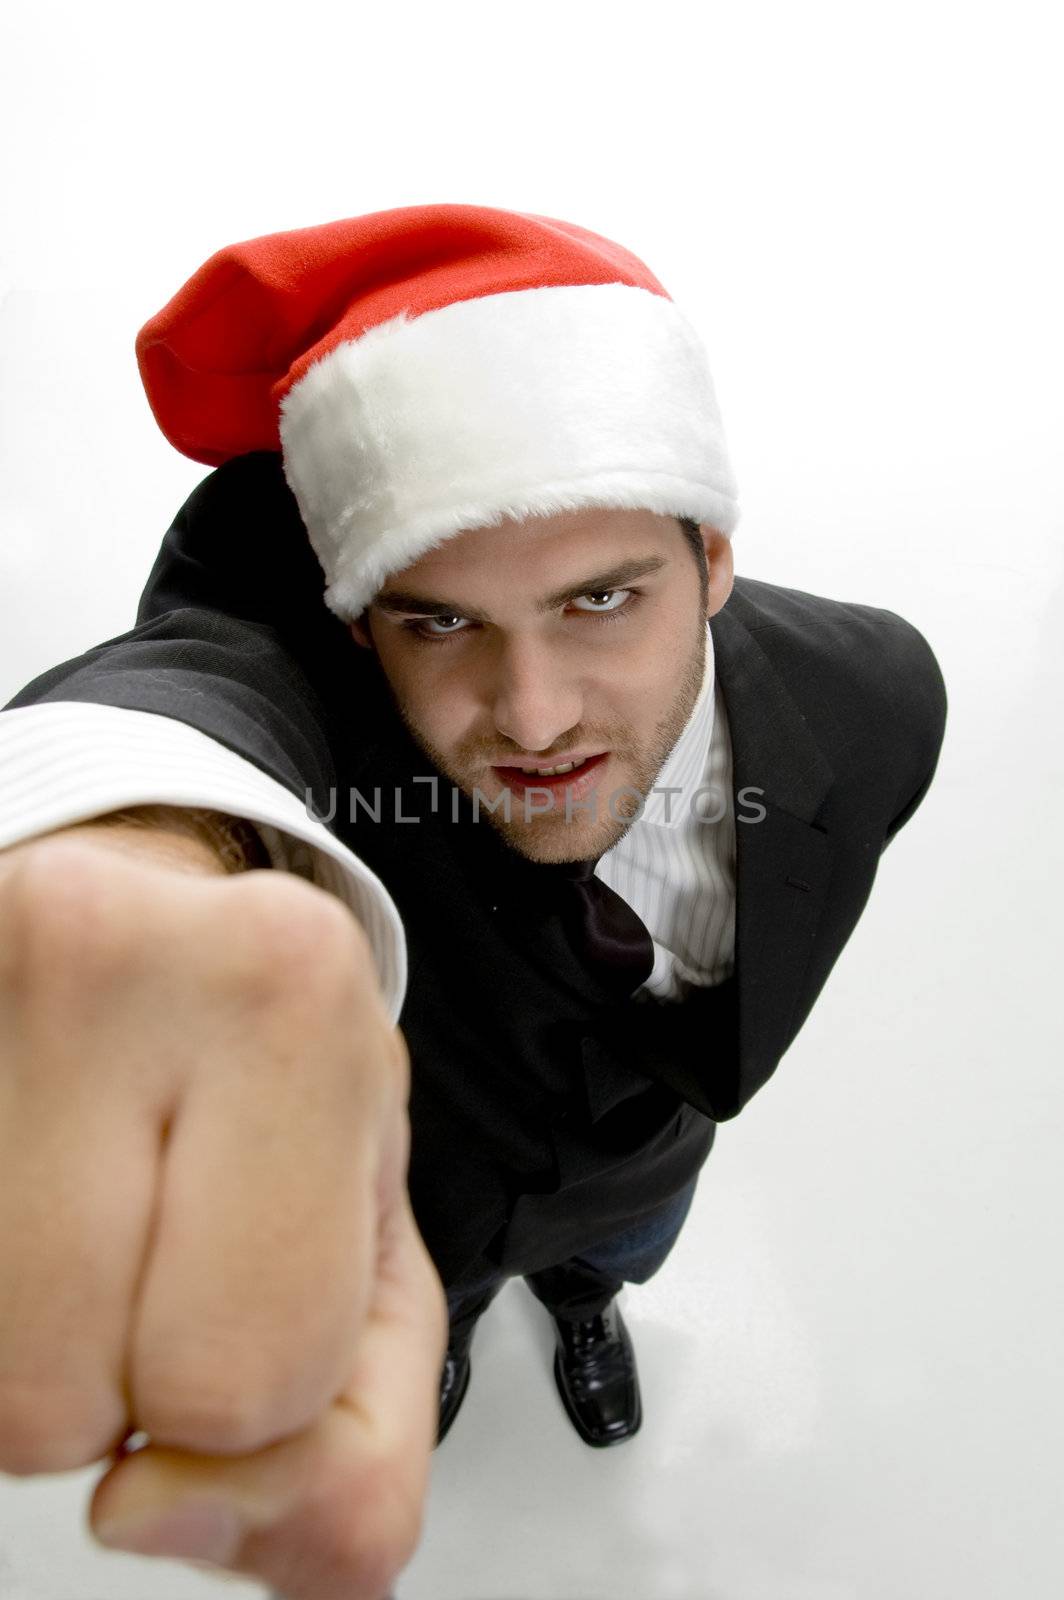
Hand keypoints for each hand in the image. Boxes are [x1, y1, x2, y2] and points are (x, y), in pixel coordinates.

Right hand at [0, 830, 446, 1599]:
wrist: (160, 937)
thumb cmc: (269, 1069)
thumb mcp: (381, 1241)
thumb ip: (355, 1453)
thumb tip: (155, 1511)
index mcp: (284, 991)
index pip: (247, 1376)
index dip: (268, 1382)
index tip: (261, 1265)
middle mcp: (104, 956)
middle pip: (64, 1405)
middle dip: (133, 1379)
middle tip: (169, 1239)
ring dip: (46, 1351)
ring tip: (101, 1217)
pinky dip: (2, 1310)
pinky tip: (39, 1206)